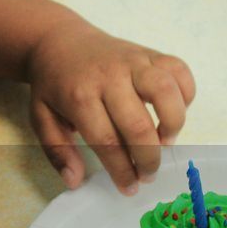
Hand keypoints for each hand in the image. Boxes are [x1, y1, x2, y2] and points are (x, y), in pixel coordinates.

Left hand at [25, 21, 195, 194]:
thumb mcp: (41, 118)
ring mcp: (133, 61)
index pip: (107, 142)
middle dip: (148, 158)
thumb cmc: (54, 85)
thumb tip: (75, 181)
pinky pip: (179, 70)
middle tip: (148, 174)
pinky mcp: (150, 52)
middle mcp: (109, 76)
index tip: (129, 187)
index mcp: (79, 96)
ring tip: (165, 141)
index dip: (122, 170)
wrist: (59, 40)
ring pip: (166, 91)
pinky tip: (173, 111)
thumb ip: (57, 151)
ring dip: (173, 124)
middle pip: (138, 124)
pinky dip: (185, 93)